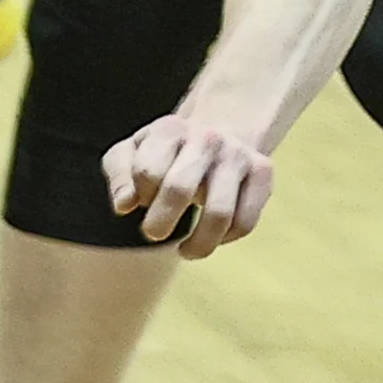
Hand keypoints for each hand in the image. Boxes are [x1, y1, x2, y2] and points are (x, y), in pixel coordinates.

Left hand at [104, 114, 271, 255]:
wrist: (216, 131)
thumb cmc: (163, 153)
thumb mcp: (130, 154)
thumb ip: (120, 176)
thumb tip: (124, 206)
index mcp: (169, 130)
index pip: (147, 173)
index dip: (140, 196)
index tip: (142, 200)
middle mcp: (207, 139)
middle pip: (179, 189)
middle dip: (160, 221)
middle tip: (153, 233)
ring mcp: (237, 155)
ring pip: (219, 213)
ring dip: (198, 243)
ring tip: (185, 251)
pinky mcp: (263, 171)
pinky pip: (245, 220)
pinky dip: (226, 238)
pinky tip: (212, 239)